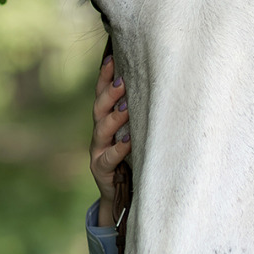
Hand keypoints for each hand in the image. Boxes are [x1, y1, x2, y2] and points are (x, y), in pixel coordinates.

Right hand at [90, 54, 130, 222]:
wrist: (121, 194)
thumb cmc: (131, 158)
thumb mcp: (133, 132)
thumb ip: (136, 113)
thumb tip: (155, 84)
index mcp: (105, 120)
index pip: (102, 94)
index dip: (105, 77)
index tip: (112, 58)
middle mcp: (99, 133)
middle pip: (99, 108)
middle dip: (110, 92)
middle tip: (123, 79)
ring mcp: (98, 150)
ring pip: (102, 130)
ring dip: (114, 117)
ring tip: (126, 106)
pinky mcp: (101, 169)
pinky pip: (108, 158)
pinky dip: (119, 148)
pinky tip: (128, 140)